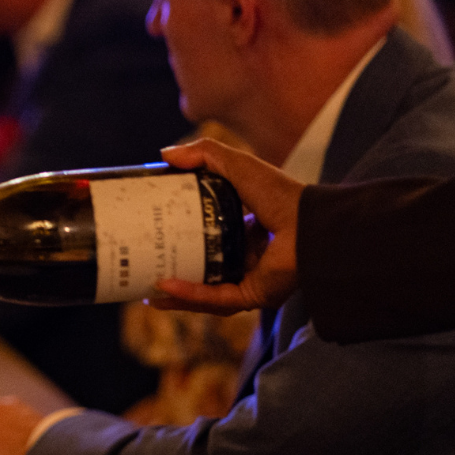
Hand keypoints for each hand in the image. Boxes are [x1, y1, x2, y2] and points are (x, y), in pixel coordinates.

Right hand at [151, 138, 301, 314]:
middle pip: (205, 272)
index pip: (211, 240)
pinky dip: (190, 295)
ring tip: (147, 295)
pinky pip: (216, 300)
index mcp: (250, 231)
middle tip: (144, 272)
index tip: (154, 237)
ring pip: (206, 293)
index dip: (182, 240)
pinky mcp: (254, 296)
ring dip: (176, 296)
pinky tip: (164, 289)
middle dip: (174, 276)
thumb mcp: (237, 165)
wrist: (311, 222)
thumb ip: (204, 155)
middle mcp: (251, 258)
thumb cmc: (282, 194)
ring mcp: (252, 279)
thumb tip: (164, 154)